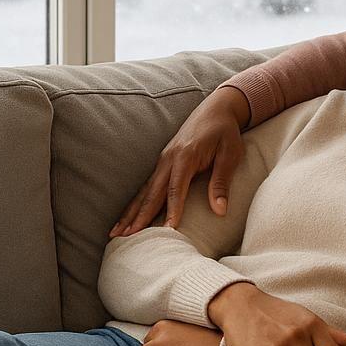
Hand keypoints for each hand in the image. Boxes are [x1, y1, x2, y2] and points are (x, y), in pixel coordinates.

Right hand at [110, 85, 250, 236]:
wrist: (217, 108)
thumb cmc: (226, 131)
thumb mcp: (230, 154)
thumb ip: (222, 182)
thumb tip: (220, 210)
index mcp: (186, 156)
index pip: (176, 188)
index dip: (172, 210)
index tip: (167, 230)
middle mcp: (169, 159)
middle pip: (152, 192)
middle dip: (138, 216)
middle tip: (125, 237)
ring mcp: (163, 160)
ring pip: (144, 191)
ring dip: (130, 212)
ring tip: (115, 233)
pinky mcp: (163, 162)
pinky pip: (147, 186)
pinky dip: (136, 203)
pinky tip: (127, 217)